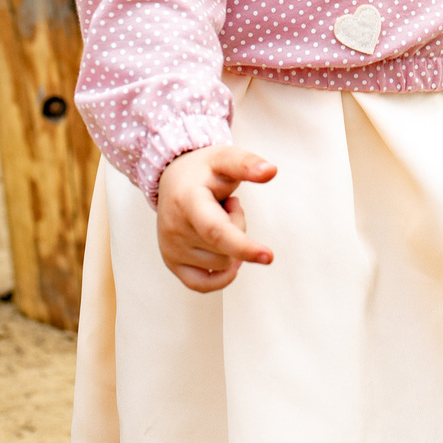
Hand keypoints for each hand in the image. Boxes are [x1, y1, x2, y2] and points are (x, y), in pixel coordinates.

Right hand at [154, 144, 276, 293]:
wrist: (171, 178)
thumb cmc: (201, 169)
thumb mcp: (224, 157)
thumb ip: (247, 163)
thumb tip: (271, 170)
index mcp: (188, 201)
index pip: (216, 231)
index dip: (243, 246)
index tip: (268, 257)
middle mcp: (175, 228)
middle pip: (227, 248)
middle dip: (238, 227)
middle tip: (226, 206)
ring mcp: (171, 248)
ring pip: (222, 265)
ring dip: (229, 246)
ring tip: (215, 219)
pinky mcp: (171, 262)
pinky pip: (203, 285)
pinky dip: (221, 276)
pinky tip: (225, 256)